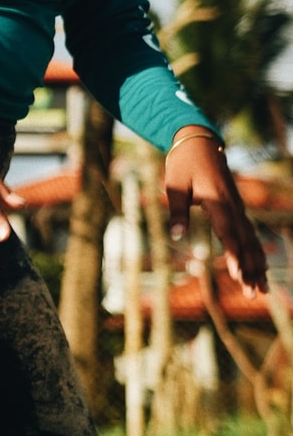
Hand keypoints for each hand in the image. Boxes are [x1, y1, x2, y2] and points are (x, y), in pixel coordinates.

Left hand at [165, 132, 266, 295]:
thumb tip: (177, 236)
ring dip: (256, 265)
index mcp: (217, 201)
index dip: (233, 255)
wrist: (199, 141)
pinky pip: (249, 234)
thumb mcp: (174, 185)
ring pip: (251, 240)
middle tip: (254, 293)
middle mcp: (232, 206)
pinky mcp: (236, 208)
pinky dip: (255, 252)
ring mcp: (237, 207)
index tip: (238, 275)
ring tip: (261, 290)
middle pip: (244, 242)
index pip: (227, 233)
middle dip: (250, 269)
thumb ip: (177, 211)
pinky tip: (261, 268)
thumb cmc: (183, 163)